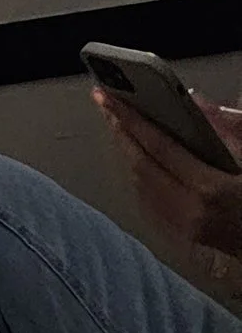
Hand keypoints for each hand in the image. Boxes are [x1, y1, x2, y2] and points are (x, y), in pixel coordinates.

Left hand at [92, 88, 241, 266]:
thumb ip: (225, 128)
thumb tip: (194, 100)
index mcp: (208, 188)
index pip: (159, 147)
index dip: (130, 119)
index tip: (109, 98)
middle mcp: (188, 208)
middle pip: (140, 165)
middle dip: (120, 132)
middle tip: (106, 105)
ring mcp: (182, 225)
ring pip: (139, 184)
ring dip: (127, 152)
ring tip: (119, 125)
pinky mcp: (180, 234)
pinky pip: (148, 199)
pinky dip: (139, 175)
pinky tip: (137, 158)